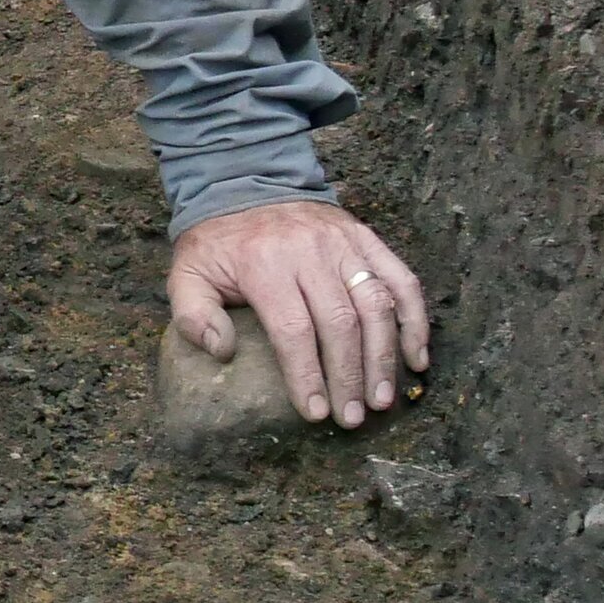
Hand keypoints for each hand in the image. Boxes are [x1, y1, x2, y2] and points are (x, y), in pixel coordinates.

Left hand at [166, 200, 429, 427]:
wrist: (245, 184)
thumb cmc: (218, 243)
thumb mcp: (186, 274)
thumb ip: (193, 315)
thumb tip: (222, 351)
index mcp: (264, 264)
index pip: (293, 330)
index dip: (307, 375)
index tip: (315, 413)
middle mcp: (310, 252)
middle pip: (341, 323)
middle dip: (349, 377)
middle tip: (353, 418)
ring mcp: (344, 244)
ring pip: (377, 305)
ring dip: (384, 357)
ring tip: (383, 399)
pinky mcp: (367, 239)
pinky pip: (403, 281)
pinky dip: (416, 321)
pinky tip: (417, 359)